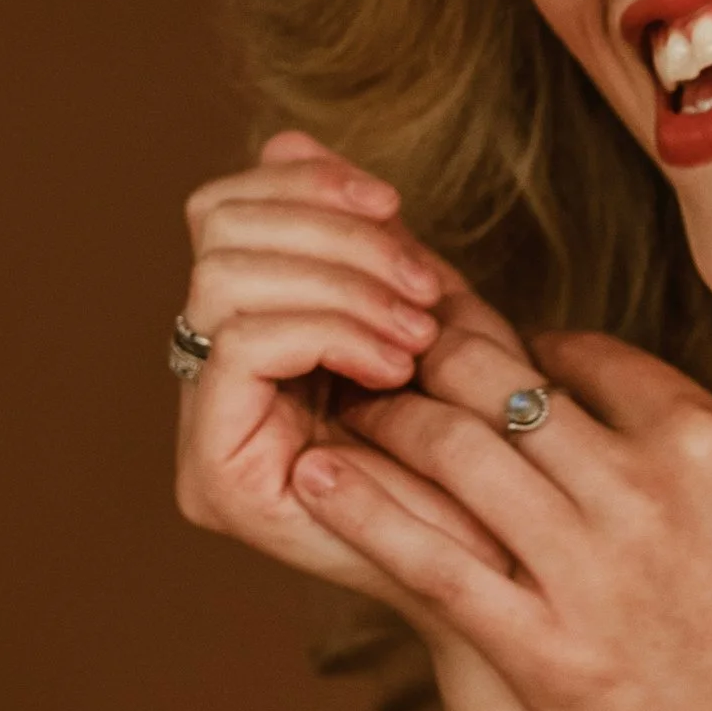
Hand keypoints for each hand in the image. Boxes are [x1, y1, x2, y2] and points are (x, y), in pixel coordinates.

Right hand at [174, 130, 517, 615]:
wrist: (507, 574)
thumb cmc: (480, 448)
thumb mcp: (427, 316)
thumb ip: (364, 238)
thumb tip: (283, 136)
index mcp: (249, 331)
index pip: (226, 209)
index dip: (308, 183)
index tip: (395, 205)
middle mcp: (209, 379)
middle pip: (214, 226)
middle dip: (331, 232)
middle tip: (422, 284)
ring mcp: (205, 430)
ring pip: (222, 274)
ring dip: (340, 281)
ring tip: (415, 329)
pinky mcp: (215, 475)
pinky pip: (240, 339)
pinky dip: (329, 329)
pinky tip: (395, 362)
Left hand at [291, 326, 711, 710]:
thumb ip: (689, 434)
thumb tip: (602, 383)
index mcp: (704, 439)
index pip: (578, 352)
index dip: (515, 342)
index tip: (479, 350)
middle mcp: (642, 489)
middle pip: (497, 382)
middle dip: (427, 353)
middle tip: (382, 350)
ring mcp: (590, 572)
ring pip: (454, 451)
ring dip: (386, 415)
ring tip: (346, 405)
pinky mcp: (547, 652)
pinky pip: (435, 564)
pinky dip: (365, 510)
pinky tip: (317, 479)